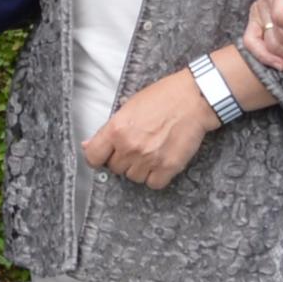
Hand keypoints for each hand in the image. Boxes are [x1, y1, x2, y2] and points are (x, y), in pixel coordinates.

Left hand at [79, 71, 216, 189]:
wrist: (194, 99)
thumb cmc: (163, 98)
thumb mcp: (129, 107)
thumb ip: (109, 129)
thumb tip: (88, 145)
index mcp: (117, 129)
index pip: (92, 157)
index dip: (97, 158)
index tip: (103, 157)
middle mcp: (130, 146)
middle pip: (115, 168)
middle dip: (123, 160)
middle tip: (136, 146)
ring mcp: (149, 158)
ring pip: (133, 178)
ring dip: (140, 169)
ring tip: (150, 152)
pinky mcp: (168, 166)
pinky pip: (154, 183)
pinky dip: (156, 177)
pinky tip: (160, 162)